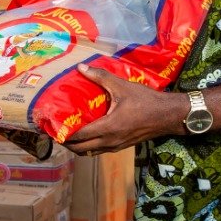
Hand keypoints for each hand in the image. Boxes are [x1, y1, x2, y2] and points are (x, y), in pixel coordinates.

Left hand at [62, 65, 185, 154]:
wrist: (168, 116)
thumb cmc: (146, 101)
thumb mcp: (122, 86)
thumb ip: (100, 77)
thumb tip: (81, 68)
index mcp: (107, 128)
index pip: (79, 136)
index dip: (63, 134)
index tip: (51, 129)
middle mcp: (109, 141)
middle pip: (80, 149)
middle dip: (67, 143)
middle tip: (57, 131)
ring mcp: (116, 146)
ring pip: (90, 153)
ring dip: (78, 147)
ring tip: (70, 134)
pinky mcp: (122, 146)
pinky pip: (100, 150)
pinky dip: (90, 146)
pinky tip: (89, 133)